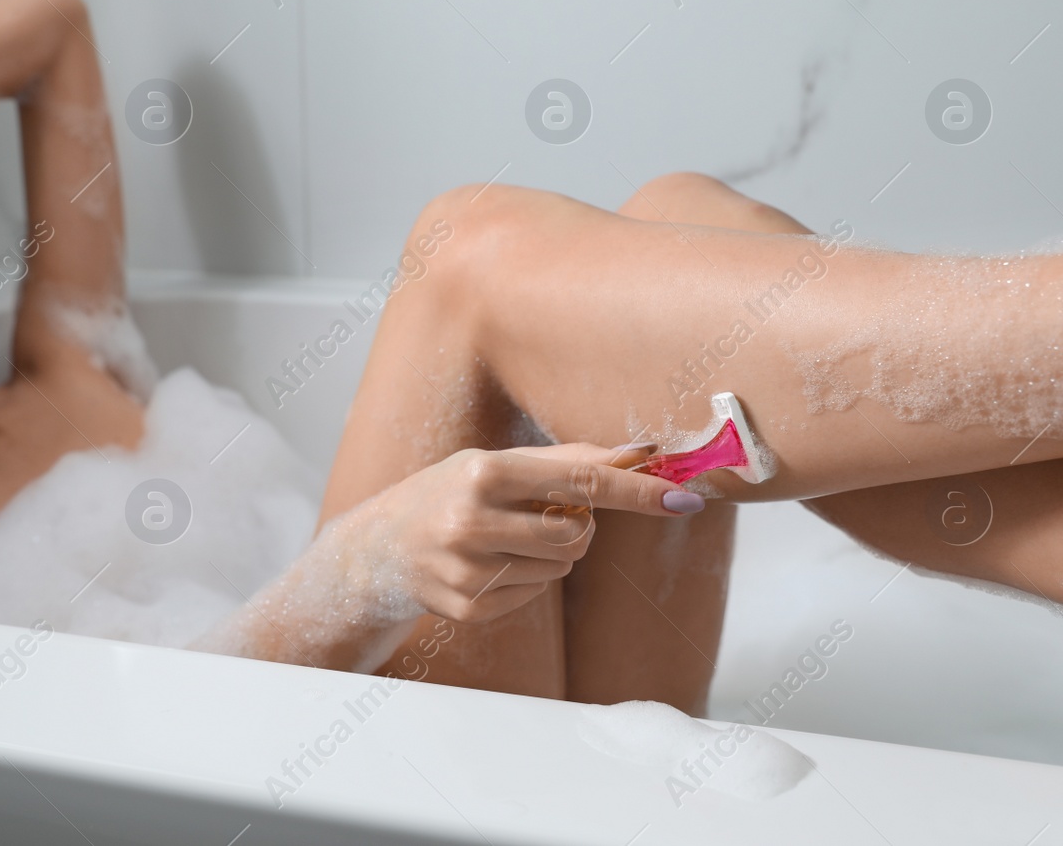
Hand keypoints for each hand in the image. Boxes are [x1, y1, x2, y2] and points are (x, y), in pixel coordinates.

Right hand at [353, 443, 690, 624]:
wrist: (378, 549)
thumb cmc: (448, 492)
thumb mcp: (495, 465)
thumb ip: (567, 462)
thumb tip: (640, 453)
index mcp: (484, 474)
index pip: (580, 482)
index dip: (637, 491)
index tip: (683, 498)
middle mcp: (472, 521)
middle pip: (577, 535)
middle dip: (576, 528)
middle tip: (542, 516)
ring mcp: (468, 571)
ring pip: (560, 568)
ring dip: (550, 554)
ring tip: (504, 539)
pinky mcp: (469, 608)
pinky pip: (535, 595)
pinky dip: (525, 580)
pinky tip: (487, 566)